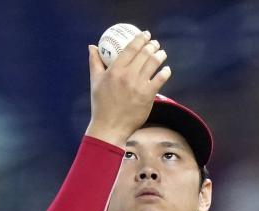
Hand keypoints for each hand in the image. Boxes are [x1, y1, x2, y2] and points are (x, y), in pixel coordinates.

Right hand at [85, 31, 170, 146]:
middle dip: (152, 45)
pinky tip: (166, 70)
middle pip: (144, 54)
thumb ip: (95, 62)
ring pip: (154, 63)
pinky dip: (165, 72)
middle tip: (155, 44)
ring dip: (160, 55)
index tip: (145, 34)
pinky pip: (160, 79)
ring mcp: (139, 85)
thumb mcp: (95, 81)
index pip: (130, 48)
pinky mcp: (148, 96)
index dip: (140, 38)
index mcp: (115, 70)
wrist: (110, 127)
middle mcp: (128, 76)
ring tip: (162, 54)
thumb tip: (92, 46)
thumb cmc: (101, 104)